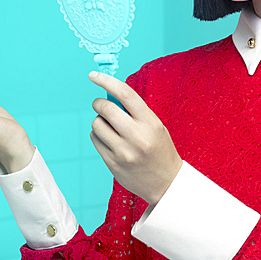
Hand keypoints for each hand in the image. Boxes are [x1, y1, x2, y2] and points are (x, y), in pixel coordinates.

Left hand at [88, 71, 181, 204]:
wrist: (166, 183)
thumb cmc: (161, 150)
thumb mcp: (156, 127)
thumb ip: (135, 112)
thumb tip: (109, 95)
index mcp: (151, 123)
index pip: (125, 94)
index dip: (106, 81)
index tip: (93, 76)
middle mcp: (136, 137)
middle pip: (105, 109)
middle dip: (99, 103)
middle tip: (100, 104)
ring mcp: (123, 152)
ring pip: (97, 125)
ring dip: (99, 121)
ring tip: (110, 128)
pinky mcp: (113, 164)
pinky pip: (95, 140)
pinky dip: (98, 136)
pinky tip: (110, 140)